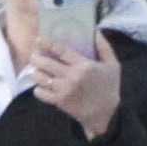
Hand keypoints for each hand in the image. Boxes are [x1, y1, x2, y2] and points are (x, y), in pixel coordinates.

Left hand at [27, 14, 124, 136]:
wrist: (107, 114)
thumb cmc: (109, 88)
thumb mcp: (113, 65)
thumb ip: (104, 47)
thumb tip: (96, 31)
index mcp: (83, 65)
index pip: (61, 50)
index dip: (47, 43)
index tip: (38, 40)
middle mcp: (71, 77)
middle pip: (45, 63)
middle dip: (36, 58)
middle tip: (34, 56)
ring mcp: (64, 90)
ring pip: (40, 78)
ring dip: (36, 73)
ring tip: (36, 71)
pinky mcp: (60, 101)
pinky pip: (41, 93)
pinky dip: (38, 89)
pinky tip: (41, 87)